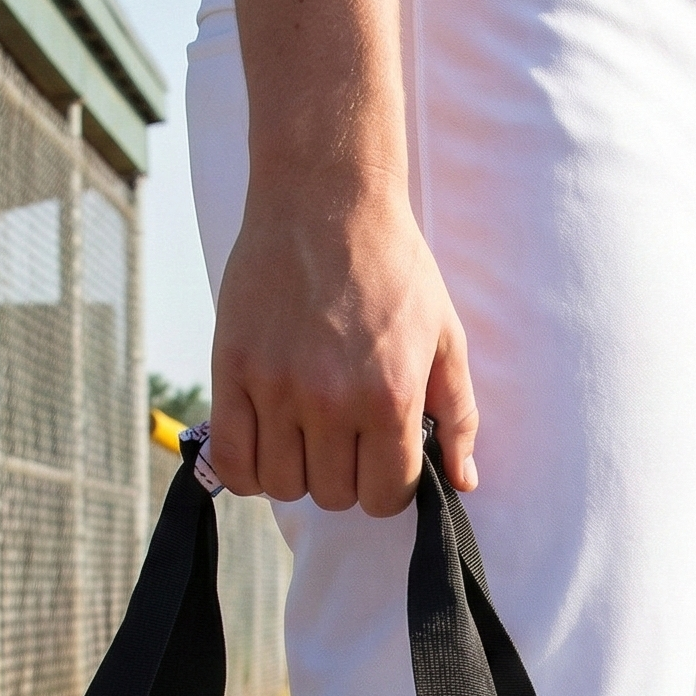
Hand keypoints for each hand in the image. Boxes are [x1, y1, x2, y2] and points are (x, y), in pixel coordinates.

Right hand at [205, 0, 477, 516]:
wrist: (325, 197)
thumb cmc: (393, 267)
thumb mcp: (445, 338)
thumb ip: (458, 417)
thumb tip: (463, 482)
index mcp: (389, 397)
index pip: (385, 497)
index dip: (388, 486)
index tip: (382, 457)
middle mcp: (331, 401)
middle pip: (334, 497)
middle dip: (345, 477)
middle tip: (346, 437)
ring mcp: (277, 388)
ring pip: (284, 486)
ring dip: (298, 472)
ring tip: (307, 435)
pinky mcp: (233, 371)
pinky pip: (233, 461)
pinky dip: (249, 470)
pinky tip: (265, 445)